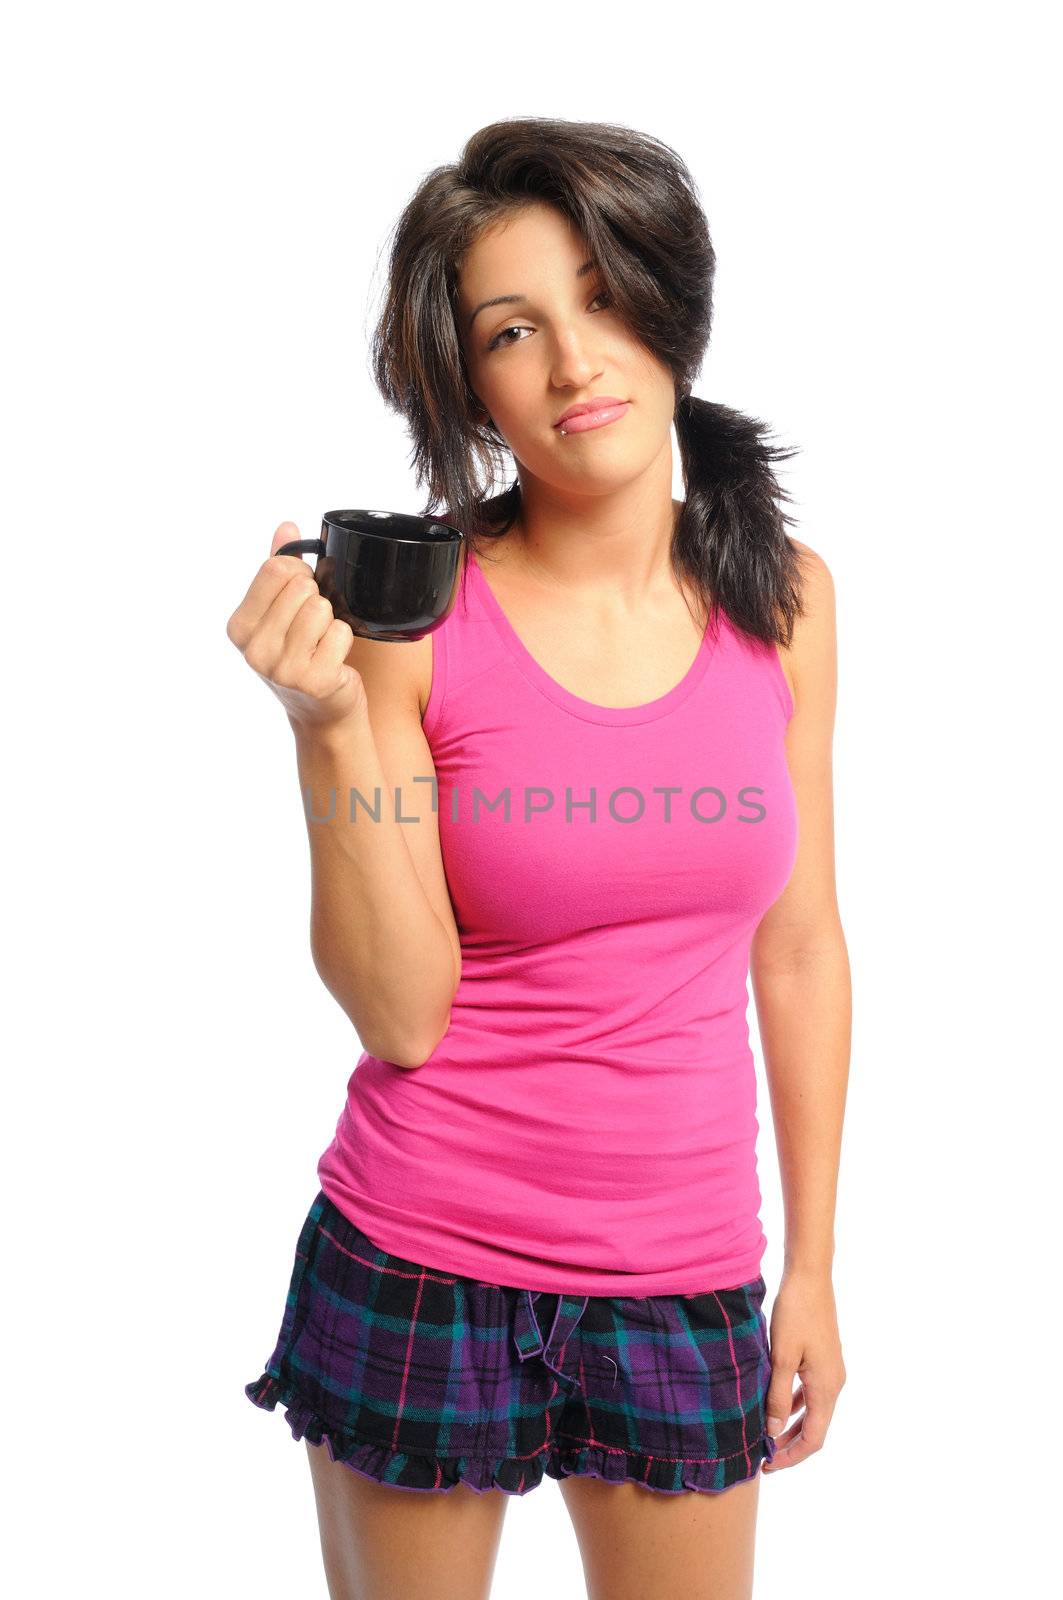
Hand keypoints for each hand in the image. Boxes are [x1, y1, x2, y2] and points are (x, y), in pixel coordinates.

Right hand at [226, 522, 366, 731]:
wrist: (322, 712)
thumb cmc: (302, 655)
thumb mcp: (281, 612)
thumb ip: (280, 567)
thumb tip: (286, 526)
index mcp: (239, 626)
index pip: (276, 569)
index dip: (299, 575)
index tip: (300, 596)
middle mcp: (254, 649)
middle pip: (302, 587)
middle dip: (316, 599)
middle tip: (313, 627)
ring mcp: (281, 668)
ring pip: (322, 608)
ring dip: (331, 622)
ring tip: (321, 644)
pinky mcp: (313, 680)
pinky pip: (340, 632)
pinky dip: (343, 641)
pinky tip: (332, 659)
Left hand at [761, 1266, 845, 1472]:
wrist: (810, 1276)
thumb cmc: (795, 1314)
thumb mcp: (781, 1357)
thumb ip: (776, 1396)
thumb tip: (772, 1433)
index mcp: (826, 1387)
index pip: (814, 1438)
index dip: (791, 1456)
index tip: (767, 1465)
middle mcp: (834, 1383)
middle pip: (814, 1428)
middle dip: (790, 1445)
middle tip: (763, 1457)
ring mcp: (830, 1370)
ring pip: (812, 1410)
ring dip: (791, 1426)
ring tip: (766, 1436)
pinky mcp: (823, 1358)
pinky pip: (810, 1392)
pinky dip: (794, 1404)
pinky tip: (776, 1405)